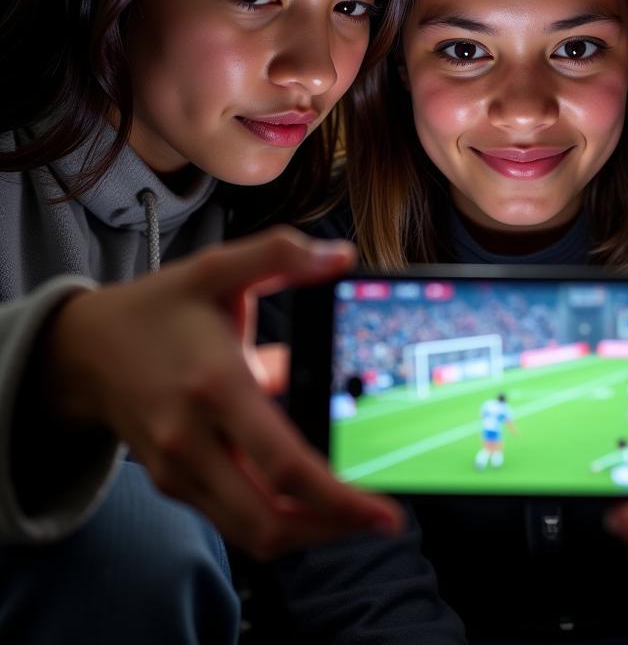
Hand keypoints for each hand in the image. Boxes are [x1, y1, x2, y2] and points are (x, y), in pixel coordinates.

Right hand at [44, 227, 402, 557]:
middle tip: (380, 518)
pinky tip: (309, 491)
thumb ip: (279, 255)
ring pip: (251, 532)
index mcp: (216, 387)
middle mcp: (193, 441)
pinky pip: (232, 518)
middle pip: (269, 522)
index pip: (283, 466)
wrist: (83, 350)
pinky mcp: (174, 483)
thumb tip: (341, 257)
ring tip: (352, 510)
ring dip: (307, 530)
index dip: (339, 498)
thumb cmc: (158, 308)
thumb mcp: (215, 268)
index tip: (383, 511)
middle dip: (332, 528)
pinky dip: (276, 516)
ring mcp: (179, 471)